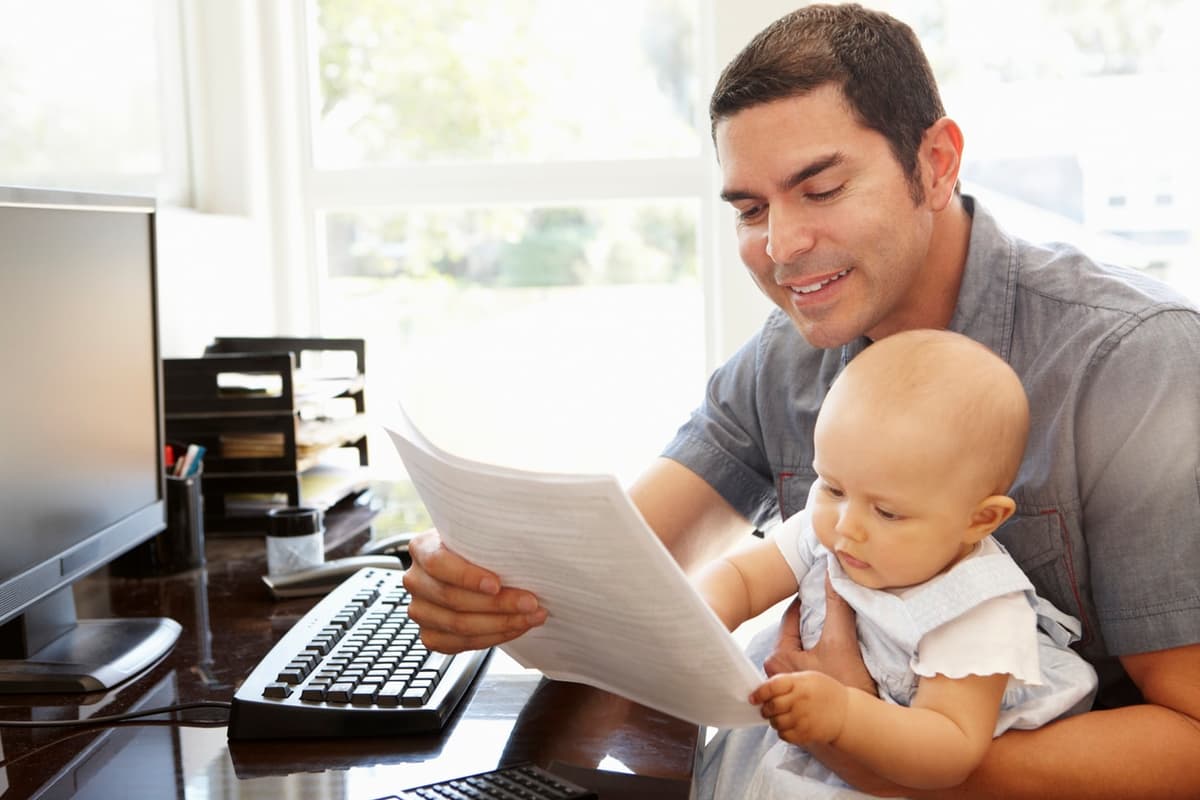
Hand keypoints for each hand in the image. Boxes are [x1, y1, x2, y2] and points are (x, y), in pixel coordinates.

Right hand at [402, 529, 547, 652]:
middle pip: (453, 599)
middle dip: (498, 604)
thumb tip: (527, 542)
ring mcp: (420, 611)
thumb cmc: (476, 548)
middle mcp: (416, 580)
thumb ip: (489, 537)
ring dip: (502, 623)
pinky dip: (494, 637)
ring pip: (460, 625)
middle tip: (530, 602)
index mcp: (422, 548)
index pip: (438, 564)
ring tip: (531, 616)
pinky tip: (515, 627)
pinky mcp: (430, 635)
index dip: (467, 577)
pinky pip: (463, 643)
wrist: (468, 566)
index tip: (497, 584)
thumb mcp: (479, 533)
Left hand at [751, 671, 847, 745]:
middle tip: (766, 708)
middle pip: (771, 707)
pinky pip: (784, 735)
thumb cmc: (824, 692)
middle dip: (765, 709)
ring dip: (773, 720)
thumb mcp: (807, 678)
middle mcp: (800, 701)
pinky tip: (789, 725)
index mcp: (799, 683)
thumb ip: (787, 682)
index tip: (753, 698)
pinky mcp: (805, 734)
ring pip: (776, 722)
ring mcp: (803, 719)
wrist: (846, 713)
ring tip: (780, 716)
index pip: (772, 687)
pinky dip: (782, 732)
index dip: (759, 693)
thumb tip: (763, 689)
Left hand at [763, 575, 874, 696]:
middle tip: (818, 610)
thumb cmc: (847, 684)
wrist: (855, 724)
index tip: (811, 593)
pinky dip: (808, 664)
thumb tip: (832, 571)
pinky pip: (797, 674)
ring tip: (821, 634)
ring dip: (806, 646)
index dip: (803, 605)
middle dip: (804, 625)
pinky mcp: (792, 703)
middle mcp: (773, 675)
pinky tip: (821, 658)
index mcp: (778, 659)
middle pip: (790, 638)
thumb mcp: (841, 641)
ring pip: (794, 655)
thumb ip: (836, 605)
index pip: (789, 620)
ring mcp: (782, 691)